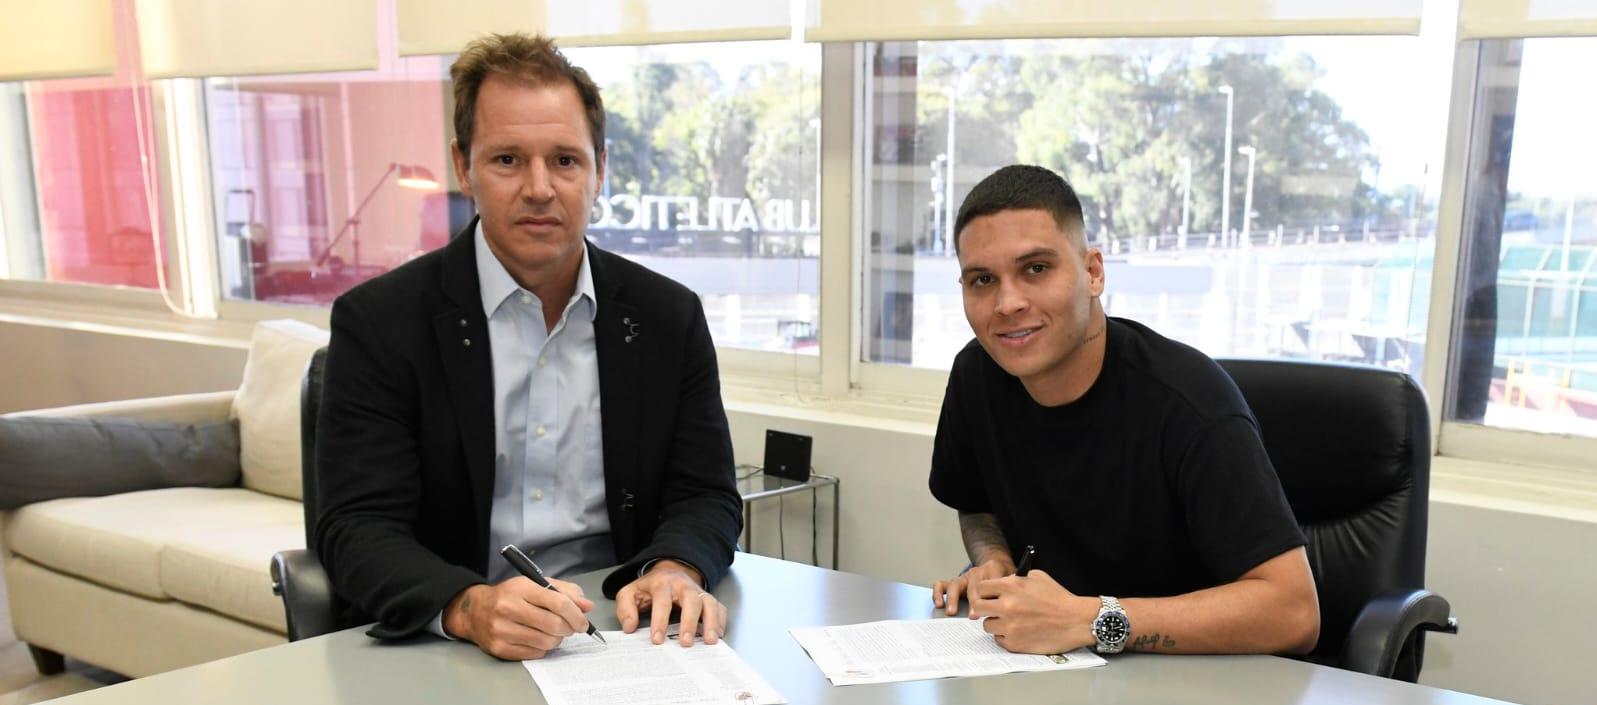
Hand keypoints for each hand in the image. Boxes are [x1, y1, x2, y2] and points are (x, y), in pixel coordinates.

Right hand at [443, 577, 594, 660]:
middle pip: (554, 625)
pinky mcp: (499, 649)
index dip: (576, 615)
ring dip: (556, 639)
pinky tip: (538, 639)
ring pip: (546, 642)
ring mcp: (502, 630)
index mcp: (520, 588)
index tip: (583, 622)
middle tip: (570, 628)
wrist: (475, 610)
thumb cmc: (510, 596)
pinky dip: (543, 648)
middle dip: (569, 629)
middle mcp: (509, 609)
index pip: (558, 602)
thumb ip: (564, 592)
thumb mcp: (535, 584)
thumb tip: (587, 607)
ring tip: (552, 632)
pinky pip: (535, 654)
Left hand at [615, 560, 724, 646]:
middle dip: (689, 622)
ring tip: (710, 640)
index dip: (659, 621)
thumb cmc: (650, 587)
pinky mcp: (708, 598)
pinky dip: (720, 621)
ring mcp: (698, 591)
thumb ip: (625, 608)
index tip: (657, 640)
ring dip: (711, 622)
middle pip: (691, 600)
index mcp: (662, 583)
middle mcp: (683, 585)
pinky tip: (717, 635)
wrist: (670, 571)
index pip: (662, 601)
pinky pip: (719, 608)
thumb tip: (629, 627)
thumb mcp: (630, 592)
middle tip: (685, 642)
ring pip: (709, 603)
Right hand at [932, 554, 1015, 615]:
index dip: (987, 598)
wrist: (996, 563)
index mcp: (992, 568)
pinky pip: (941, 585)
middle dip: (972, 602)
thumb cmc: (1005, 575)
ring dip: (952, 599)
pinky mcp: (955, 582)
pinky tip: (939, 604)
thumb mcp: (1013, 578)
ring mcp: (964, 577)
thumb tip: (1009, 605)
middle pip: (972, 587)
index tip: (987, 611)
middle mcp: (975, 572)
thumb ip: (1012, 588)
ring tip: (951, 612)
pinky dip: (938, 594)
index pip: (989, 583)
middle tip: (972, 616)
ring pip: (954, 585)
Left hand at [970, 570, 1097, 653]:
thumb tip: (999, 585)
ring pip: (987, 625)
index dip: (984, 591)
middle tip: (992, 609)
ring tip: (1011, 621)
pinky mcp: (1014, 643)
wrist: (1076, 620)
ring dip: (996, 623)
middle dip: (984, 607)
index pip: (980, 588)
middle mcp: (1006, 606)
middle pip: (978, 607)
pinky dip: (1006, 636)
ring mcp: (1009, 626)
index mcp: (1010, 586)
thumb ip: (1015, 579)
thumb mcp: (1036, 577)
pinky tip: (1018, 631)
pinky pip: (999, 639)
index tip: (987, 595)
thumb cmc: (1059, 598)